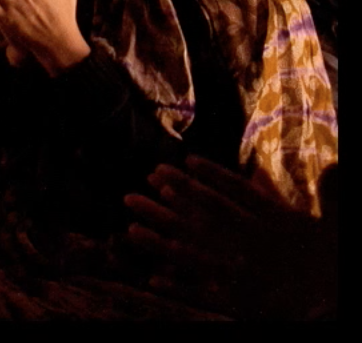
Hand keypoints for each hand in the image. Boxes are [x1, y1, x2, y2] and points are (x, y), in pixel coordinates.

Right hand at [125, 156, 335, 318]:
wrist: (336, 307)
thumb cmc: (335, 278)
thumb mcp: (335, 235)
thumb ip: (334, 203)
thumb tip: (336, 168)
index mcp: (277, 229)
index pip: (240, 197)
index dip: (216, 179)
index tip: (184, 162)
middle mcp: (254, 250)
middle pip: (205, 224)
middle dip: (170, 209)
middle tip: (135, 193)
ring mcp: (247, 278)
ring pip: (197, 256)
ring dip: (164, 244)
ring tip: (132, 230)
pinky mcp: (246, 307)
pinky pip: (207, 297)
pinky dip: (181, 289)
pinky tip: (153, 280)